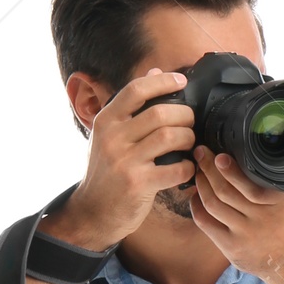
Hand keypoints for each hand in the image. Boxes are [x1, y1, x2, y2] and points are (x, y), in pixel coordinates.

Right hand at [42, 69, 196, 250]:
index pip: (136, 89)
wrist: (92, 211)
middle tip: (191, 123)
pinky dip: (187, 168)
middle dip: (184, 115)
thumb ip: (131, 105)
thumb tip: (154, 72)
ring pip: (169, 137)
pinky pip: (175, 169)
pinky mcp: (137, 184)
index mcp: (106, 120)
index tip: (181, 81)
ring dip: (188, 139)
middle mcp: (112, 137)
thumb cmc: (106, 171)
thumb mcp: (109, 134)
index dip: (163, 82)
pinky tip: (187, 169)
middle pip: (160, 113)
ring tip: (191, 143)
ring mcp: (124, 161)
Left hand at [188, 148, 283, 283]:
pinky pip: (206, 223)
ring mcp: (244, 234)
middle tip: (201, 153)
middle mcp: (260, 218)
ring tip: (199, 171)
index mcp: (276, 201)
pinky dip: (197, 206)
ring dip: (201, 184)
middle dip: (207, 168)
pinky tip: (196, 195)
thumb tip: (278, 143)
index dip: (228, 169)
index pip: (246, 183)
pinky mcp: (232, 248)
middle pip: (224, 190)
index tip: (218, 155)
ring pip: (212, 204)